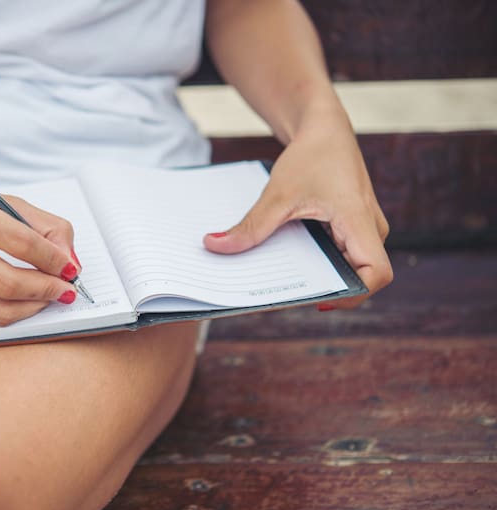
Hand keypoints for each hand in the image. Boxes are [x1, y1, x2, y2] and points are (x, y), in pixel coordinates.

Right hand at [0, 171, 81, 324]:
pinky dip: (7, 309)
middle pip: (7, 282)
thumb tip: (69, 260)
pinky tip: (21, 299)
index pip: (19, 242)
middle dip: (46, 290)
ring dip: (32, 307)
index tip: (70, 268)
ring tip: (48, 297)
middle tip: (65, 289)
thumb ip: (40, 225)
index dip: (53, 259)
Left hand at [203, 108, 392, 308]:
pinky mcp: (352, 229)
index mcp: (360, 221)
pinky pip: (341, 256)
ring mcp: (363, 230)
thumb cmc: (311, 156)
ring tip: (284, 282)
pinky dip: (318, 263)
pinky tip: (290, 263)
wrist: (324, 130)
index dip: (354, 295)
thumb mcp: (278, 194)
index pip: (377, 273)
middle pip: (360, 277)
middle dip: (327, 290)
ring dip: (321, 277)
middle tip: (286, 295)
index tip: (319, 299)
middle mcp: (370, 230)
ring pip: (349, 268)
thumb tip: (214, 246)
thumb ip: (251, 226)